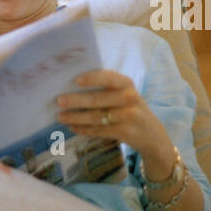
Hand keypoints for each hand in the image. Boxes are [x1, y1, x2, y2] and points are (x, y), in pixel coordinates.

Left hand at [56, 68, 171, 165]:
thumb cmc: (130, 108)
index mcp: (126, 84)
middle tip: (59, 100)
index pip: (108, 77)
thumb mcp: (124, 93)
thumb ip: (106, 88)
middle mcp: (129, 98)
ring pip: (96, 117)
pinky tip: (73, 127)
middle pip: (98, 99)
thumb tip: (72, 86)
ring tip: (60, 116)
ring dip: (76, 117)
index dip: (91, 78)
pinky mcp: (125, 132)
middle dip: (76, 100)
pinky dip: (84, 129)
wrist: (151, 133)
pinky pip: (99, 130)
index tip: (75, 81)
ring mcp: (129, 117)